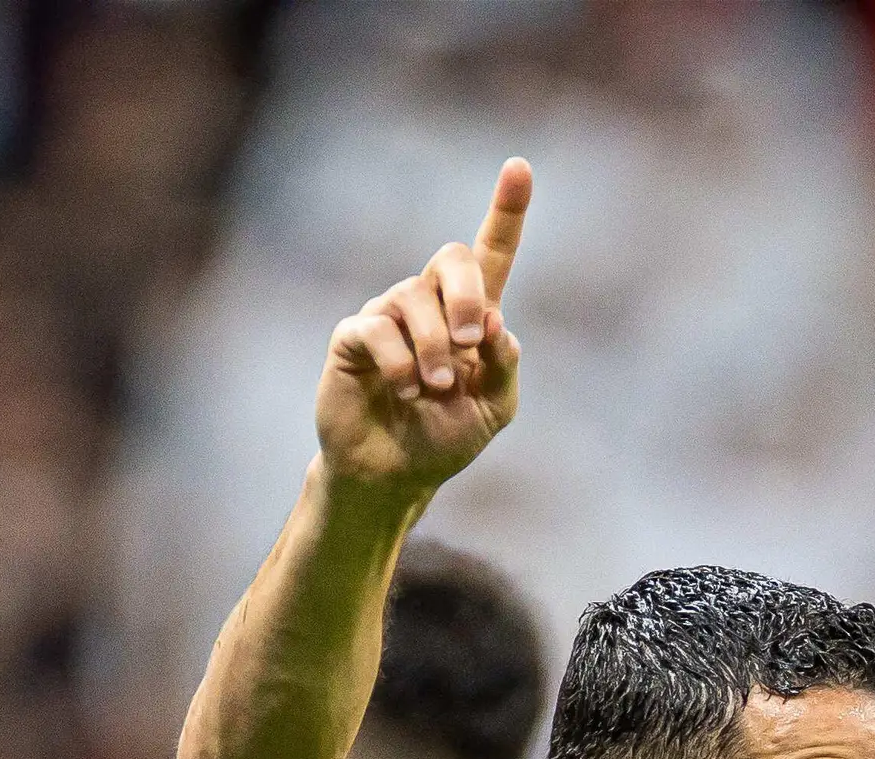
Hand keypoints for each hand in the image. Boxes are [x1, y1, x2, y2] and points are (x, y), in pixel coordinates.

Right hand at [314, 158, 528, 493]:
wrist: (391, 476)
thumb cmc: (442, 440)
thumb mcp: (492, 410)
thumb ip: (504, 368)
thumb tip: (498, 324)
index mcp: (471, 316)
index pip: (491, 253)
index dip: (507, 211)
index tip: (520, 167)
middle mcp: (428, 305)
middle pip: (452, 258)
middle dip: (469, 294)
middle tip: (474, 342)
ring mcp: (388, 316)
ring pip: (415, 298)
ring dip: (435, 346)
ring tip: (435, 388)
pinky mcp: (353, 338)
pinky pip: (378, 329)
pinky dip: (401, 362)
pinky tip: (407, 391)